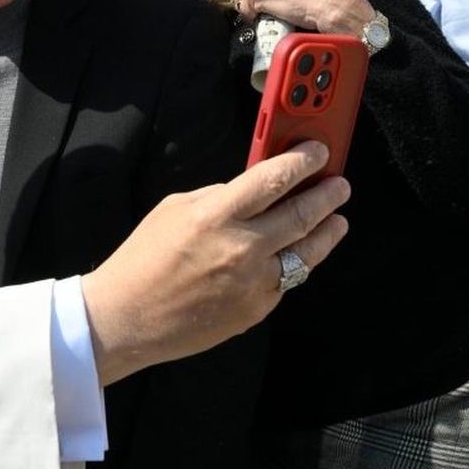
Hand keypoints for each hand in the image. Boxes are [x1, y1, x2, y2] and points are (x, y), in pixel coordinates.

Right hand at [82, 141, 349, 385]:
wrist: (128, 317)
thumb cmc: (144, 259)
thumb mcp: (175, 209)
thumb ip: (218, 196)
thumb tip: (255, 190)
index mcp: (216, 215)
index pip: (274, 179)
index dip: (303, 161)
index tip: (319, 152)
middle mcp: (241, 248)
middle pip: (302, 214)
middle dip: (327, 195)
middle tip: (339, 185)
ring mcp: (253, 282)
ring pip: (308, 252)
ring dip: (328, 231)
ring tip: (338, 220)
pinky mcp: (257, 309)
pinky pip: (287, 280)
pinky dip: (297, 263)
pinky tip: (301, 252)